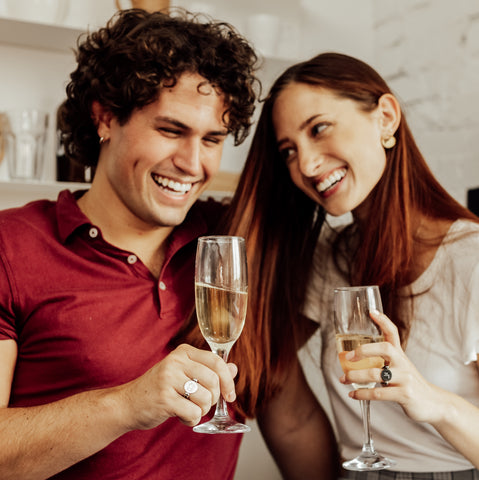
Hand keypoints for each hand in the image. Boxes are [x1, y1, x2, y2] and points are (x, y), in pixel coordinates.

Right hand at [118, 344, 237, 429]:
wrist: (127, 403)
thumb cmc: (159, 389)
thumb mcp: (184, 374)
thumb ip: (208, 370)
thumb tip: (234, 368)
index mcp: (183, 352)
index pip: (216, 361)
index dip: (228, 380)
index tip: (230, 395)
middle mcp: (176, 361)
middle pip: (214, 381)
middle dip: (214, 398)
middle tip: (203, 404)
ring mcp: (168, 379)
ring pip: (205, 398)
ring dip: (202, 411)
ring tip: (189, 409)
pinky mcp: (164, 398)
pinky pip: (194, 413)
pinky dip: (192, 420)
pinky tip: (181, 417)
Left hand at [340, 310, 446, 423]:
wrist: (433, 403)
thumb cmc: (410, 383)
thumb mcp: (400, 367)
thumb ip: (384, 361)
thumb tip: (354, 357)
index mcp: (400, 354)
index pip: (393, 333)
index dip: (383, 321)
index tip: (371, 312)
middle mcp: (403, 363)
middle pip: (385, 348)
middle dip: (363, 350)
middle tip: (347, 356)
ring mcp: (405, 379)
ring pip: (375, 373)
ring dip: (355, 376)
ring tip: (343, 379)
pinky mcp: (404, 395)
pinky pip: (378, 393)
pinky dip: (362, 393)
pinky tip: (353, 394)